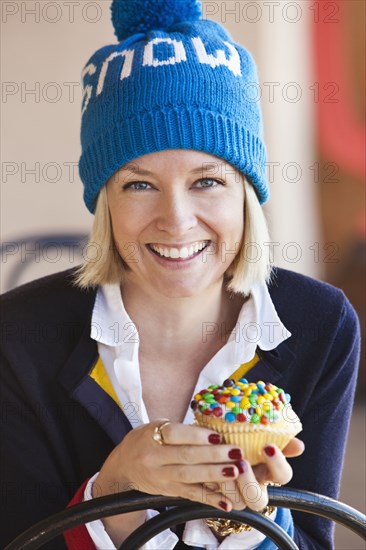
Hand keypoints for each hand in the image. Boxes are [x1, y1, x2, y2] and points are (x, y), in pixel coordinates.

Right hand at [94, 420, 253, 511]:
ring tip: (235, 471)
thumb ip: (180, 429)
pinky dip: (209, 499)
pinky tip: (225, 502)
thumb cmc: (145, 440)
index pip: (176, 435)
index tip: (218, 435)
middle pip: (186, 456)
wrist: (123, 466)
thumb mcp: (156, 427)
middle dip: (214, 455)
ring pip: (190, 476)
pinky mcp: (168, 491)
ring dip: (215, 475)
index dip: (198, 436)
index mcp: (152, 436)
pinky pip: (190, 495)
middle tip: (236, 452)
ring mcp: (161, 477)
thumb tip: (211, 430)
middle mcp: (154, 458)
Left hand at [220, 437, 304, 511]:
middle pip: (258, 501)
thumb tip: (299, 446)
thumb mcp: (256, 436)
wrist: (213, 441)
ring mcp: (236, 495)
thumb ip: (277, 439)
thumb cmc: (240, 437)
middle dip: (249, 483)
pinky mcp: (216, 496)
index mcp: (268, 472)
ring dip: (230, 486)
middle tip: (242, 463)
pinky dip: (213, 488)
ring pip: (237, 503)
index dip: (278, 464)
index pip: (283, 476)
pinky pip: (216, 500)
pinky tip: (210, 472)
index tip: (267, 446)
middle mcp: (254, 488)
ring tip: (223, 466)